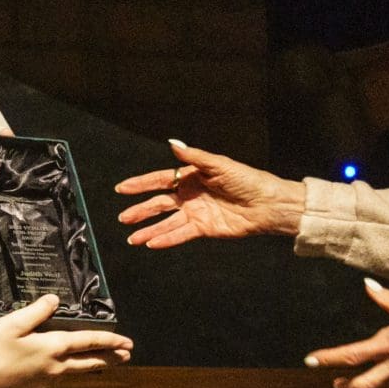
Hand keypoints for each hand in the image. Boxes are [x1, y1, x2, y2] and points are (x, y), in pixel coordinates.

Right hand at [0, 294, 133, 387]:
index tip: (127, 342)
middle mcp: (56, 365)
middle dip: (111, 357)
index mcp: (53, 347)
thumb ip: (37, 311)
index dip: (110, 340)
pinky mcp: (37, 384)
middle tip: (128, 355)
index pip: (89, 342)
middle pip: (90, 360)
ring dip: (97, 364)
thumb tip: (55, 300)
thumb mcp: (14, 323)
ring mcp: (47, 378)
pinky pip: (65, 376)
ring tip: (110, 362)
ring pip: (79, 370)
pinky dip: (78, 370)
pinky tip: (75, 369)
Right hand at [114, 140, 307, 247]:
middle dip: (140, 211)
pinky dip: (167, 239)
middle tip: (123, 218)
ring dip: (149, 230)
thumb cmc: (246, 179)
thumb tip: (173, 144)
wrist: (266, 203)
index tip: (122, 188)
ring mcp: (196, 213)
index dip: (140, 184)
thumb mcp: (219, 164)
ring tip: (132, 238)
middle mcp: (190, 195)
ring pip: (167, 222)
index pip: (159, 180)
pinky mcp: (204, 228)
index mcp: (191, 176)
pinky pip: (181, 234)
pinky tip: (152, 243)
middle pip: (159, 204)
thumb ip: (194, 157)